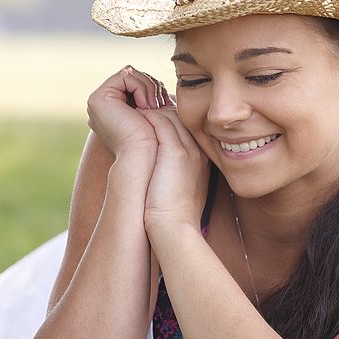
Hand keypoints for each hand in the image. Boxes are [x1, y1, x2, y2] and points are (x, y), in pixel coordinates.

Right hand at [86, 65, 174, 159]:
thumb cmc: (156, 141)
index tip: (165, 104)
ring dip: (149, 86)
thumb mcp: (157, 115)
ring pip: (130, 73)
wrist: (146, 156)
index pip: (137, 83)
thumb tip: (161, 86)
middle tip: (161, 103)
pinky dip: (141, 86)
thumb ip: (154, 99)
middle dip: (152, 85)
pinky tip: (146, 105)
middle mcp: (104, 105)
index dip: (154, 88)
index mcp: (116, 110)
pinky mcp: (99, 98)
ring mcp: (99, 102)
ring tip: (154, 106)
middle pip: (133, 76)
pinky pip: (125, 75)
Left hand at [138, 106, 209, 236]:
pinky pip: (162, 123)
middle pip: (182, 118)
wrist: (175, 229)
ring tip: (136, 110)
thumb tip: (159, 169)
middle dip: (161, 111)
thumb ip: (173, 174)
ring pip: (172, 116)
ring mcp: (190, 151)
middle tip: (141, 109)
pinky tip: (135, 118)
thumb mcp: (178, 191)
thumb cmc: (173, 216)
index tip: (151, 120)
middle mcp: (200, 152)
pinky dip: (148, 117)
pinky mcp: (175, 153)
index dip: (169, 121)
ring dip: (153, 111)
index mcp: (203, 160)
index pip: (188, 128)